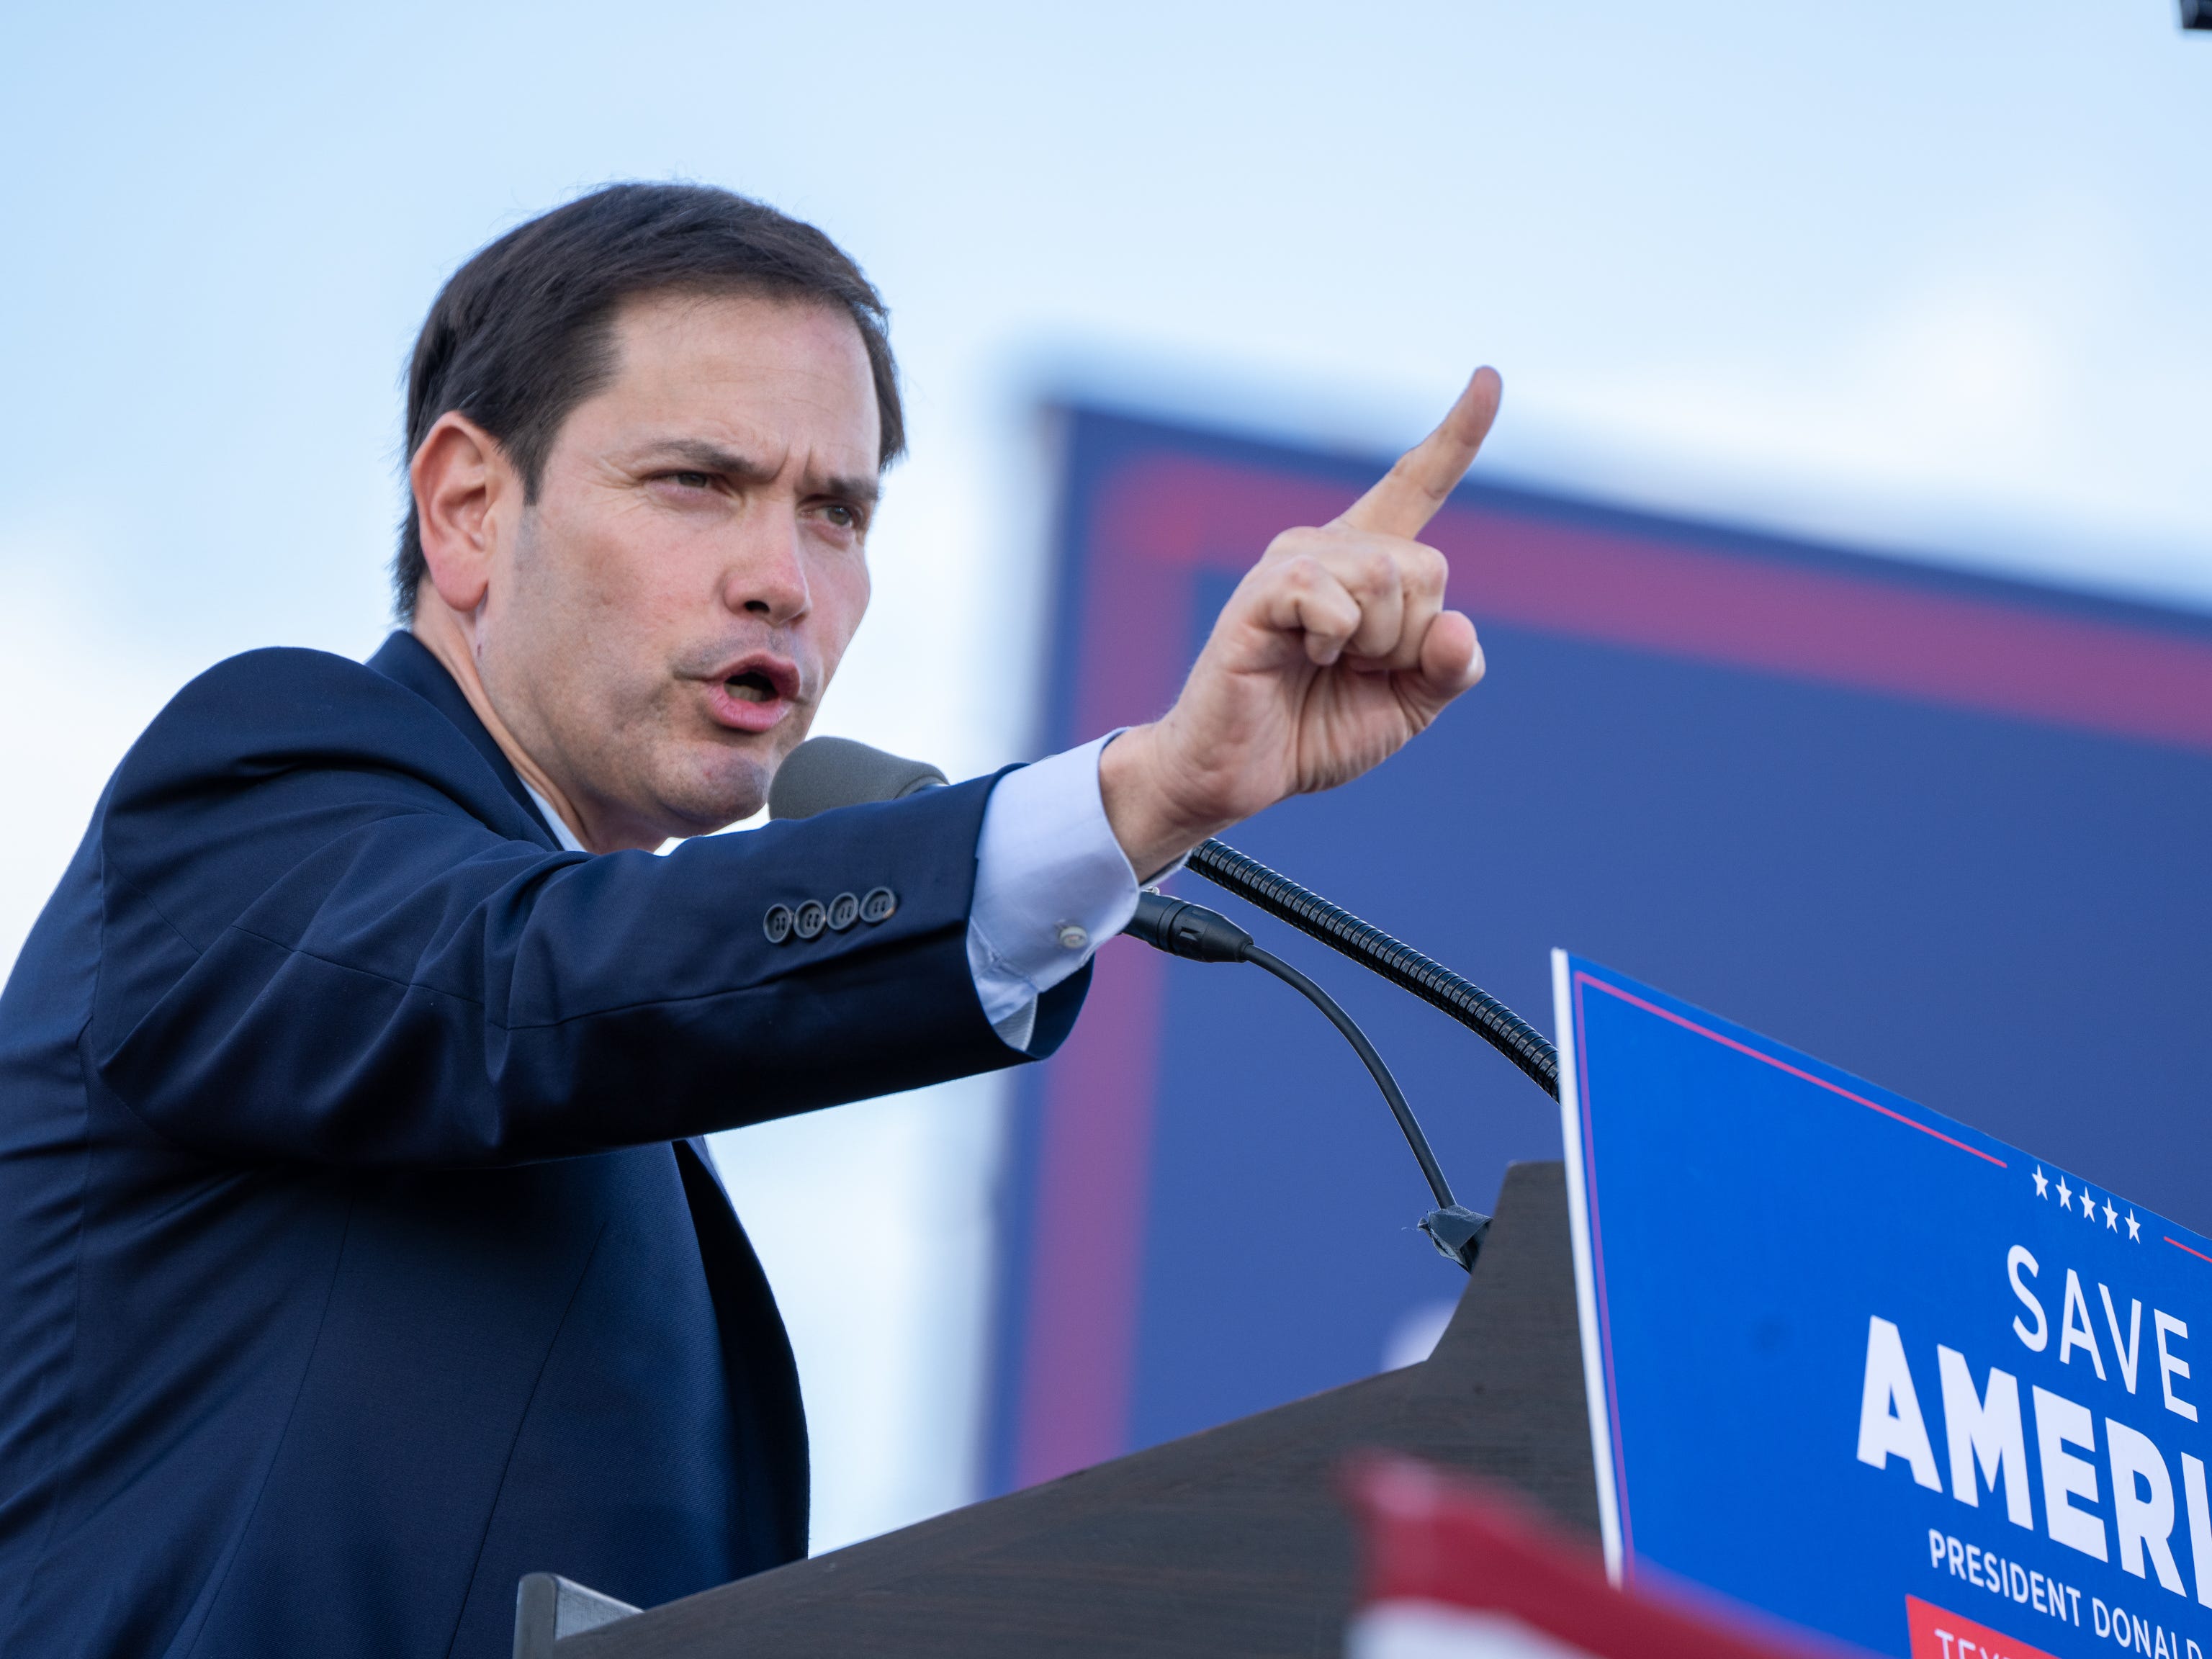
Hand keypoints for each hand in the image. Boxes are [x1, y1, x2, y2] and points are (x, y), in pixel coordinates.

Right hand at [1100, 368, 1500, 877]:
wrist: (1236, 776)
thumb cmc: (1312, 731)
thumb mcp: (1406, 705)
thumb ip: (1448, 667)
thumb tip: (1458, 627)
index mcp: (1366, 565)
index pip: (1417, 485)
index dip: (1457, 435)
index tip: (1488, 377)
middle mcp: (1329, 548)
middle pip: (1427, 566)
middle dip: (1412, 640)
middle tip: (1359, 671)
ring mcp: (1291, 563)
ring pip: (1388, 578)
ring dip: (1378, 645)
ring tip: (1328, 668)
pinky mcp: (1261, 592)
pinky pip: (1333, 597)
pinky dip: (1336, 641)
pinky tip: (1302, 659)